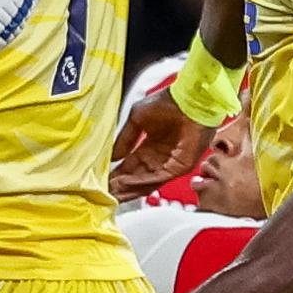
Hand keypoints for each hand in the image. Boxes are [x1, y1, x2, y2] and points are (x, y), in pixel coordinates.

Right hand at [110, 86, 212, 201]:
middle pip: (137, 176)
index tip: (104, 179)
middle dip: (121, 185)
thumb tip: (112, 157)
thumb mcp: (136, 120)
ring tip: (112, 193)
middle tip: (105, 192)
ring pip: (146, 181)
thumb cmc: (166, 103)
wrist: (187, 100)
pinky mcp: (180, 167)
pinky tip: (126, 184)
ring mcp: (171, 164)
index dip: (118, 172)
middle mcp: (160, 157)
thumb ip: (125, 139)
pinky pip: (157, 178)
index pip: (131, 164)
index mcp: (151, 145)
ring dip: (129, 188)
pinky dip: (141, 182)